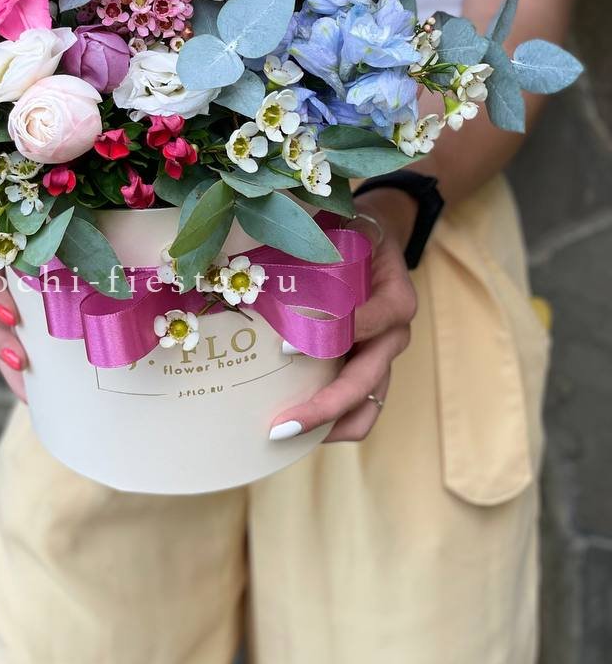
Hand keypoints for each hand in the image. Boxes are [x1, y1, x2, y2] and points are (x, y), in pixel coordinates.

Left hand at [269, 192, 417, 442]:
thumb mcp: (349, 227)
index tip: (286, 346)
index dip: (330, 336)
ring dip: (328, 426)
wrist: (382, 240)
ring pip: (368, 407)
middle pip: (365, 381)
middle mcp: (395, 335)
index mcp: (396, 299)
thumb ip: (322, 236)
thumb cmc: (357, 233)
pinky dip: (330, 424)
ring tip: (282, 435)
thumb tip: (267, 239)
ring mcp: (385, 357)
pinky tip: (293, 426)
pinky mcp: (372, 369)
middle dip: (324, 407)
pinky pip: (360, 409)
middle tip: (278, 425)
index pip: (367, 323)